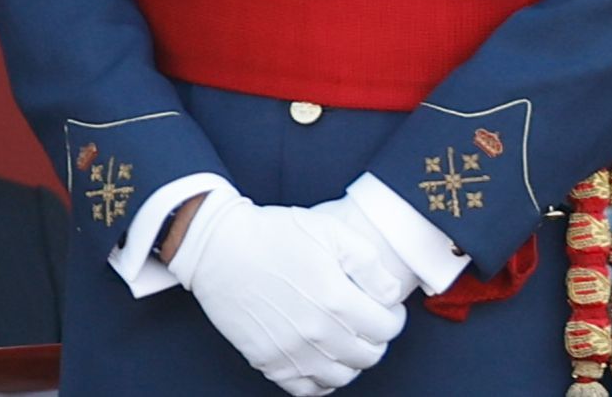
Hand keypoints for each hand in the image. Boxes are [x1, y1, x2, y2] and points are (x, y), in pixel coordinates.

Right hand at [168, 190, 406, 394]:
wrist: (219, 248)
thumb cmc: (271, 235)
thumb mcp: (330, 231)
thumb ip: (369, 263)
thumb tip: (391, 292)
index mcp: (337, 300)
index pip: (387, 329)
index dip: (393, 317)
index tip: (387, 308)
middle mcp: (317, 333)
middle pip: (369, 356)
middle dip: (376, 339)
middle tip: (368, 321)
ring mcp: (292, 352)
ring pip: (342, 377)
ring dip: (352, 360)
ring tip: (346, 338)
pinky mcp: (269, 361)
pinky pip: (307, 389)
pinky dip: (321, 380)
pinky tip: (321, 359)